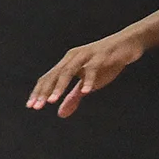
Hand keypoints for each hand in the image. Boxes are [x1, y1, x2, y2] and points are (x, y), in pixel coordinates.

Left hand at [29, 31, 145, 117]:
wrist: (127, 44)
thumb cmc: (106, 64)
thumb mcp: (88, 84)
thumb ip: (73, 98)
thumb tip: (60, 114)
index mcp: (67, 63)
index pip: (48, 78)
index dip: (39, 92)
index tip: (31, 106)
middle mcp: (72, 57)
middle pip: (54, 75)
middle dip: (44, 92)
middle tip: (37, 107)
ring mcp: (86, 56)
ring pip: (68, 71)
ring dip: (60, 87)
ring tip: (53, 101)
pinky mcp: (101, 56)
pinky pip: (92, 69)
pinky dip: (88, 80)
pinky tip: (85, 92)